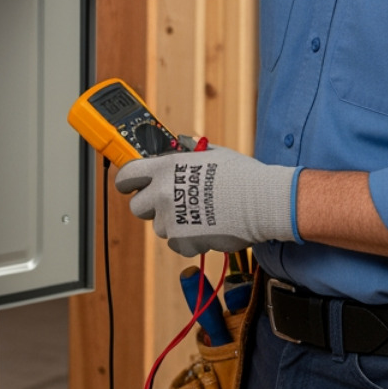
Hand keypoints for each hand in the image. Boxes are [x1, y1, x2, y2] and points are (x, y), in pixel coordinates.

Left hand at [114, 145, 298, 256]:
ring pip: (158, 226)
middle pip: (138, 206)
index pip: (126, 176)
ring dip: (172, 223)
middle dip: (150, 205)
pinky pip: (175, 243)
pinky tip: (206, 227)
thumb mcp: (212, 153)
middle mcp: (162, 193)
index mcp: (166, 167)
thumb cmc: (241, 174)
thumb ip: (189, 152)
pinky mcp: (182, 241)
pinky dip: (187, 239)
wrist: (261, 201)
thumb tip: (181, 145)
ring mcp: (170, 219)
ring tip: (198, 213)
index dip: (127, 182)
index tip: (130, 185)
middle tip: (170, 202)